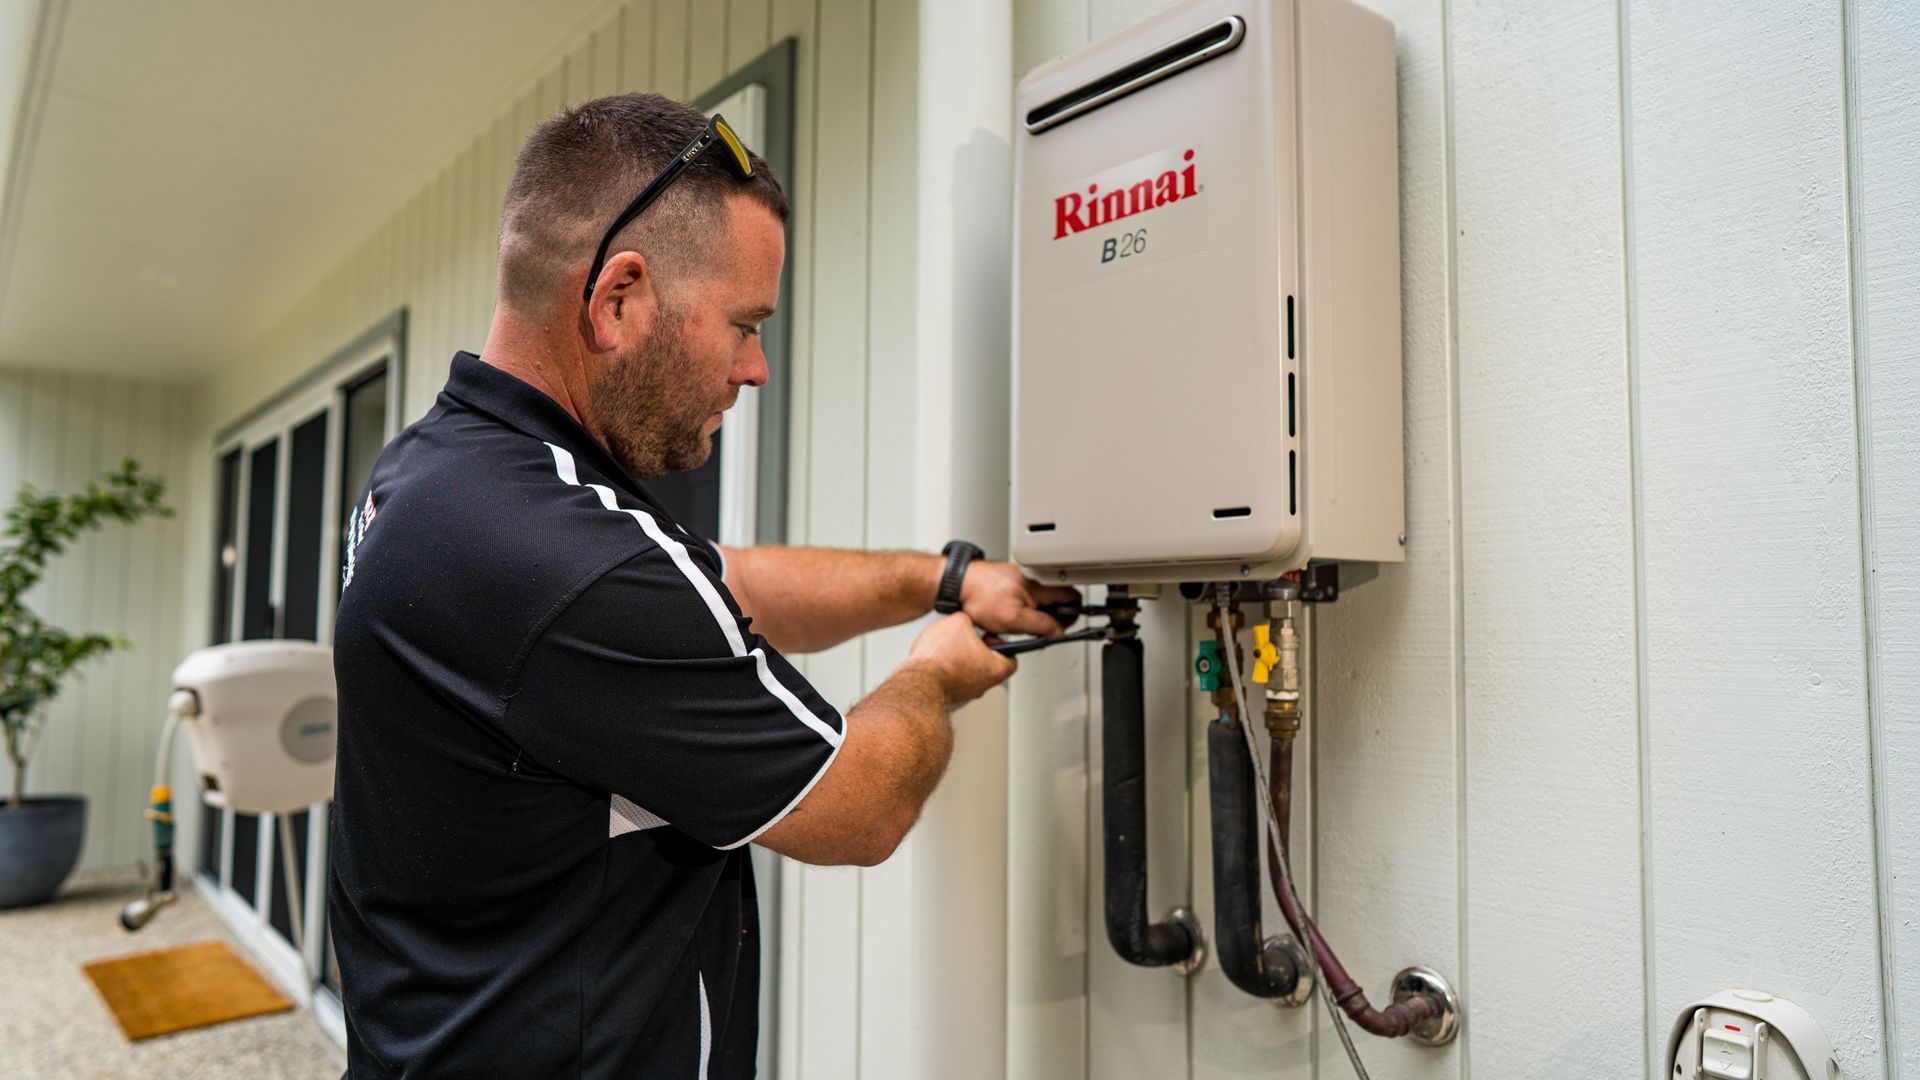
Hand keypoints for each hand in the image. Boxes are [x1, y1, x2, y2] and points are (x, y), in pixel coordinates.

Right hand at [905, 613, 1015, 705]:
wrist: (918, 681)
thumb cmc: (941, 657)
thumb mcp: (958, 621)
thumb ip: (967, 619)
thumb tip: (963, 622)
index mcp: (996, 669)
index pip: (1012, 659)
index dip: (1001, 644)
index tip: (990, 636)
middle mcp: (983, 686)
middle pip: (988, 665)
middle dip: (976, 650)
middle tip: (965, 639)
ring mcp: (965, 693)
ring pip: (968, 673)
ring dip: (959, 660)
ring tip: (946, 647)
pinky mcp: (948, 696)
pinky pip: (950, 679)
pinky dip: (945, 669)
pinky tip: (934, 658)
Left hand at [958, 561, 1081, 636]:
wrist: (957, 584)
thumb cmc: (980, 596)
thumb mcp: (1014, 619)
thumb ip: (1041, 626)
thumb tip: (1058, 632)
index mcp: (1041, 584)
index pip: (1072, 599)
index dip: (1070, 617)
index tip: (1061, 629)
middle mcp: (1034, 579)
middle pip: (1057, 602)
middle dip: (1049, 619)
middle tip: (1035, 629)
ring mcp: (1023, 580)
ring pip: (1040, 603)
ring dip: (1033, 616)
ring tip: (1017, 623)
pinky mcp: (1011, 583)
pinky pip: (1025, 600)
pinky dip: (1020, 611)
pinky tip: (1007, 616)